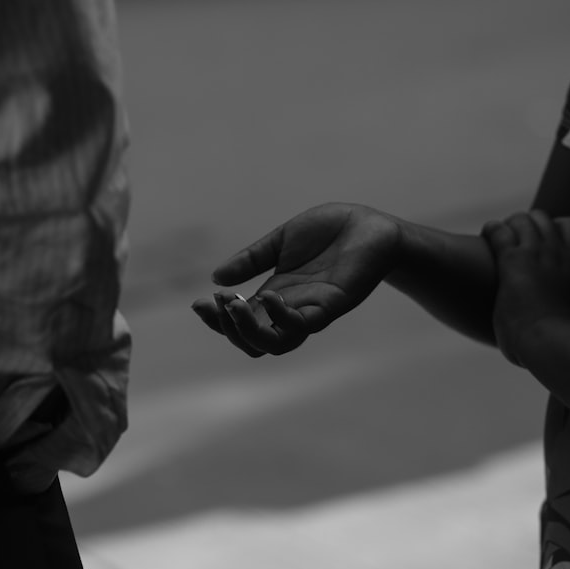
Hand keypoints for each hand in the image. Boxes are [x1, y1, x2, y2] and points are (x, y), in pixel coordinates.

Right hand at [191, 203, 400, 355]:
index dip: (217, 320)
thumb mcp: (281, 241)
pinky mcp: (333, 305)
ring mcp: (312, 311)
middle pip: (254, 343)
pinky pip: (304, 325)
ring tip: (234, 305)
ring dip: (249, 330)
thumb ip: (252, 259)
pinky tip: (267, 295)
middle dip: (227, 330)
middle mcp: (291, 310)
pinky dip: (281, 315)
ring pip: (276, 344)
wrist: (369, 224)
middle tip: (214, 304)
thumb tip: (216, 278)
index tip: (199, 302)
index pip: (241, 323)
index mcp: (276, 296)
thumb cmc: (329, 232)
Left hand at [482, 210, 569, 365]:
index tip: (541, 240)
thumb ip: (564, 312)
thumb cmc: (560, 343)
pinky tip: (486, 235)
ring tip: (498, 238)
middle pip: (544, 217)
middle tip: (513, 240)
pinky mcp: (512, 261)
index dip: (554, 227)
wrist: (550, 344)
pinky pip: (499, 230)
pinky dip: (491, 230)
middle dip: (526, 223)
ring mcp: (536, 254)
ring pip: (521, 219)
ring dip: (508, 225)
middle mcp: (558, 254)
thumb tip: (558, 328)